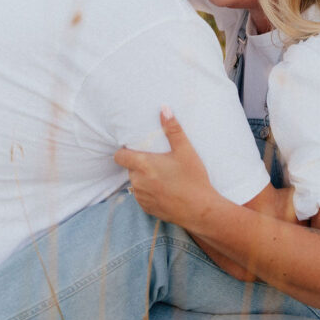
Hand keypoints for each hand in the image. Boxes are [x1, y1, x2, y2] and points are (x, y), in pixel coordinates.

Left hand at [114, 110, 217, 228]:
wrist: (201, 210)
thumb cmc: (193, 179)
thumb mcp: (186, 151)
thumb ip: (173, 129)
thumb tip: (164, 108)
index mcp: (143, 165)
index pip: (119, 156)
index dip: (125, 151)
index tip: (137, 149)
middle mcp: (138, 182)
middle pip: (130, 168)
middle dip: (140, 164)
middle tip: (158, 161)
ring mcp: (141, 197)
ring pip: (136, 182)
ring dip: (144, 178)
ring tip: (164, 176)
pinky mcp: (146, 209)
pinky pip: (142, 196)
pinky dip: (149, 191)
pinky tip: (165, 189)